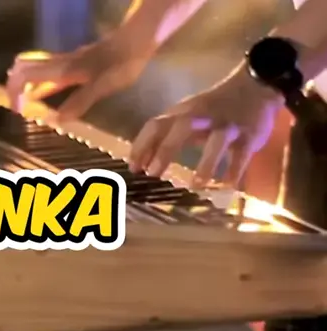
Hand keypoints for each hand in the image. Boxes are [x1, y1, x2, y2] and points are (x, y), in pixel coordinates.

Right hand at [6, 36, 152, 120]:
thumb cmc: (121, 64)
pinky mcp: (74, 62)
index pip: (25, 76)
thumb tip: (57, 120)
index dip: (15, 92)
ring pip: (34, 67)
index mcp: (62, 70)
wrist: (135, 42)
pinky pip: (47, 71)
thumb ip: (79, 102)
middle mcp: (59, 63)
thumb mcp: (102, 86)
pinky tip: (45, 94)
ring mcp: (66, 61)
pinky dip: (39, 83)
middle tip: (18, 107)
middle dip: (14, 86)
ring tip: (27, 103)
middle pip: (23, 67)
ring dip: (25, 83)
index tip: (19, 112)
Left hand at [129, 66, 282, 186]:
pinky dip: (235, 169)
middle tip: (153, 175)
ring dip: (206, 163)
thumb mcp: (186, 118)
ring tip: (196, 185)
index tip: (133, 168)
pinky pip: (242, 153)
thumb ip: (165, 138)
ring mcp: (227, 125)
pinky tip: (228, 186)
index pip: (155, 125)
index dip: (142, 145)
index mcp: (182, 113)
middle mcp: (202, 117)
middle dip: (165, 151)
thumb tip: (140, 162)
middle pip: (180, 129)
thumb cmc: (212, 109)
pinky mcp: (250, 134)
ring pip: (216, 141)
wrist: (255, 86)